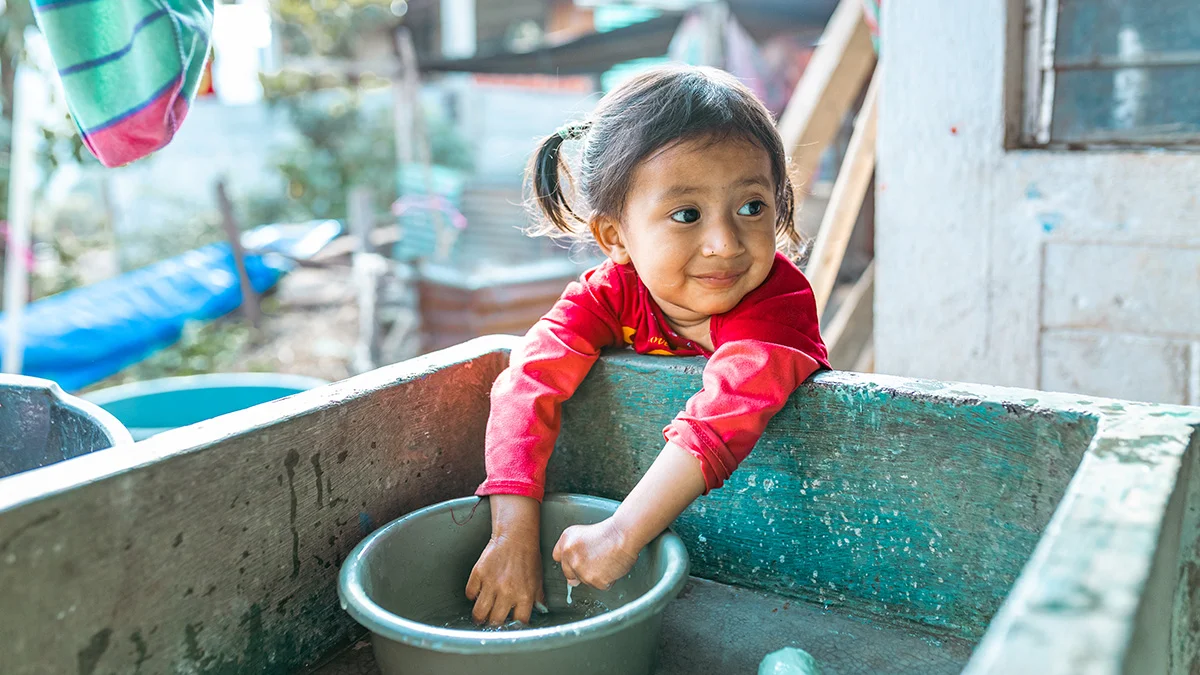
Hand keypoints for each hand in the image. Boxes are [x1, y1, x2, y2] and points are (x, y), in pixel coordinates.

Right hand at [465, 495, 544, 624]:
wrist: (516, 537)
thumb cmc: (528, 558)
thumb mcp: (538, 580)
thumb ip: (537, 598)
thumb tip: (539, 611)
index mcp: (524, 595)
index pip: (518, 622)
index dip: (514, 625)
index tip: (510, 624)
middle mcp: (507, 592)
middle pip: (495, 621)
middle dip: (494, 623)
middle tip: (492, 621)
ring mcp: (491, 583)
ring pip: (479, 612)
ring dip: (480, 616)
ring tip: (481, 615)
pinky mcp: (479, 574)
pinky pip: (470, 593)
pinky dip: (472, 595)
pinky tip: (477, 593)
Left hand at [552, 517, 639, 590]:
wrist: (623, 535)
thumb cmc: (609, 532)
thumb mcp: (582, 533)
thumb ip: (572, 548)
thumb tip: (572, 568)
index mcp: (566, 542)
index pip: (558, 558)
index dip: (568, 560)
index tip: (575, 560)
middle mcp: (570, 557)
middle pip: (570, 574)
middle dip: (580, 571)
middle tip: (594, 561)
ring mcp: (581, 571)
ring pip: (584, 581)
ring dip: (594, 575)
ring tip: (605, 561)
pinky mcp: (594, 581)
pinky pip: (599, 586)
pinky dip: (606, 580)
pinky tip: (610, 568)